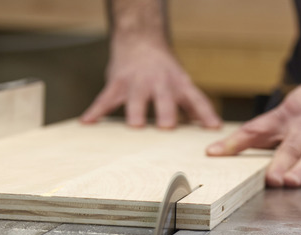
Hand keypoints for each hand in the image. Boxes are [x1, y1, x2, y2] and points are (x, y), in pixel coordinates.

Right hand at [80, 41, 220, 128]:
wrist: (139, 39)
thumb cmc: (163, 69)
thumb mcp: (181, 83)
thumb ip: (194, 106)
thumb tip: (212, 128)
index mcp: (179, 85)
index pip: (196, 99)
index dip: (205, 113)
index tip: (213, 128)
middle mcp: (159, 83)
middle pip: (164, 99)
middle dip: (166, 112)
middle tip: (167, 127)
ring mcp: (137, 83)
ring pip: (135, 99)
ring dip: (135, 112)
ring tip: (134, 126)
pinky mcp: (117, 84)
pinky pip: (105, 99)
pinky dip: (95, 111)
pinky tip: (87, 122)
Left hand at [206, 67, 300, 186]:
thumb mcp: (296, 104)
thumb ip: (273, 127)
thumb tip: (244, 143)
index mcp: (289, 115)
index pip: (256, 129)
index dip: (234, 142)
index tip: (213, 153)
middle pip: (289, 146)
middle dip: (277, 163)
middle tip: (267, 179)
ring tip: (291, 182)